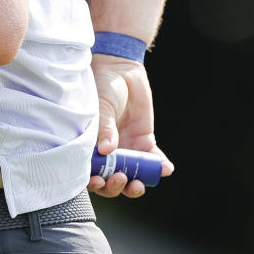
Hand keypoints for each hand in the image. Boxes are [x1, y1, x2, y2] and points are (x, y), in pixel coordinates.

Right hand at [87, 54, 173, 197]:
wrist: (120, 69)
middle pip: (110, 178)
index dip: (94, 181)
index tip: (99, 181)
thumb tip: (106, 150)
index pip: (89, 170)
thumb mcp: (100, 106)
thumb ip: (104, 128)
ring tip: (140, 183)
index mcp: (89, 143)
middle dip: (115, 185)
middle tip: (121, 179)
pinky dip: (159, 166)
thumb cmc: (100, 84)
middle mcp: (106, 150)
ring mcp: (125, 147)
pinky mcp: (143, 140)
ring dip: (135, 183)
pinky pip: (152, 159)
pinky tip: (164, 168)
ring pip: (131, 174)